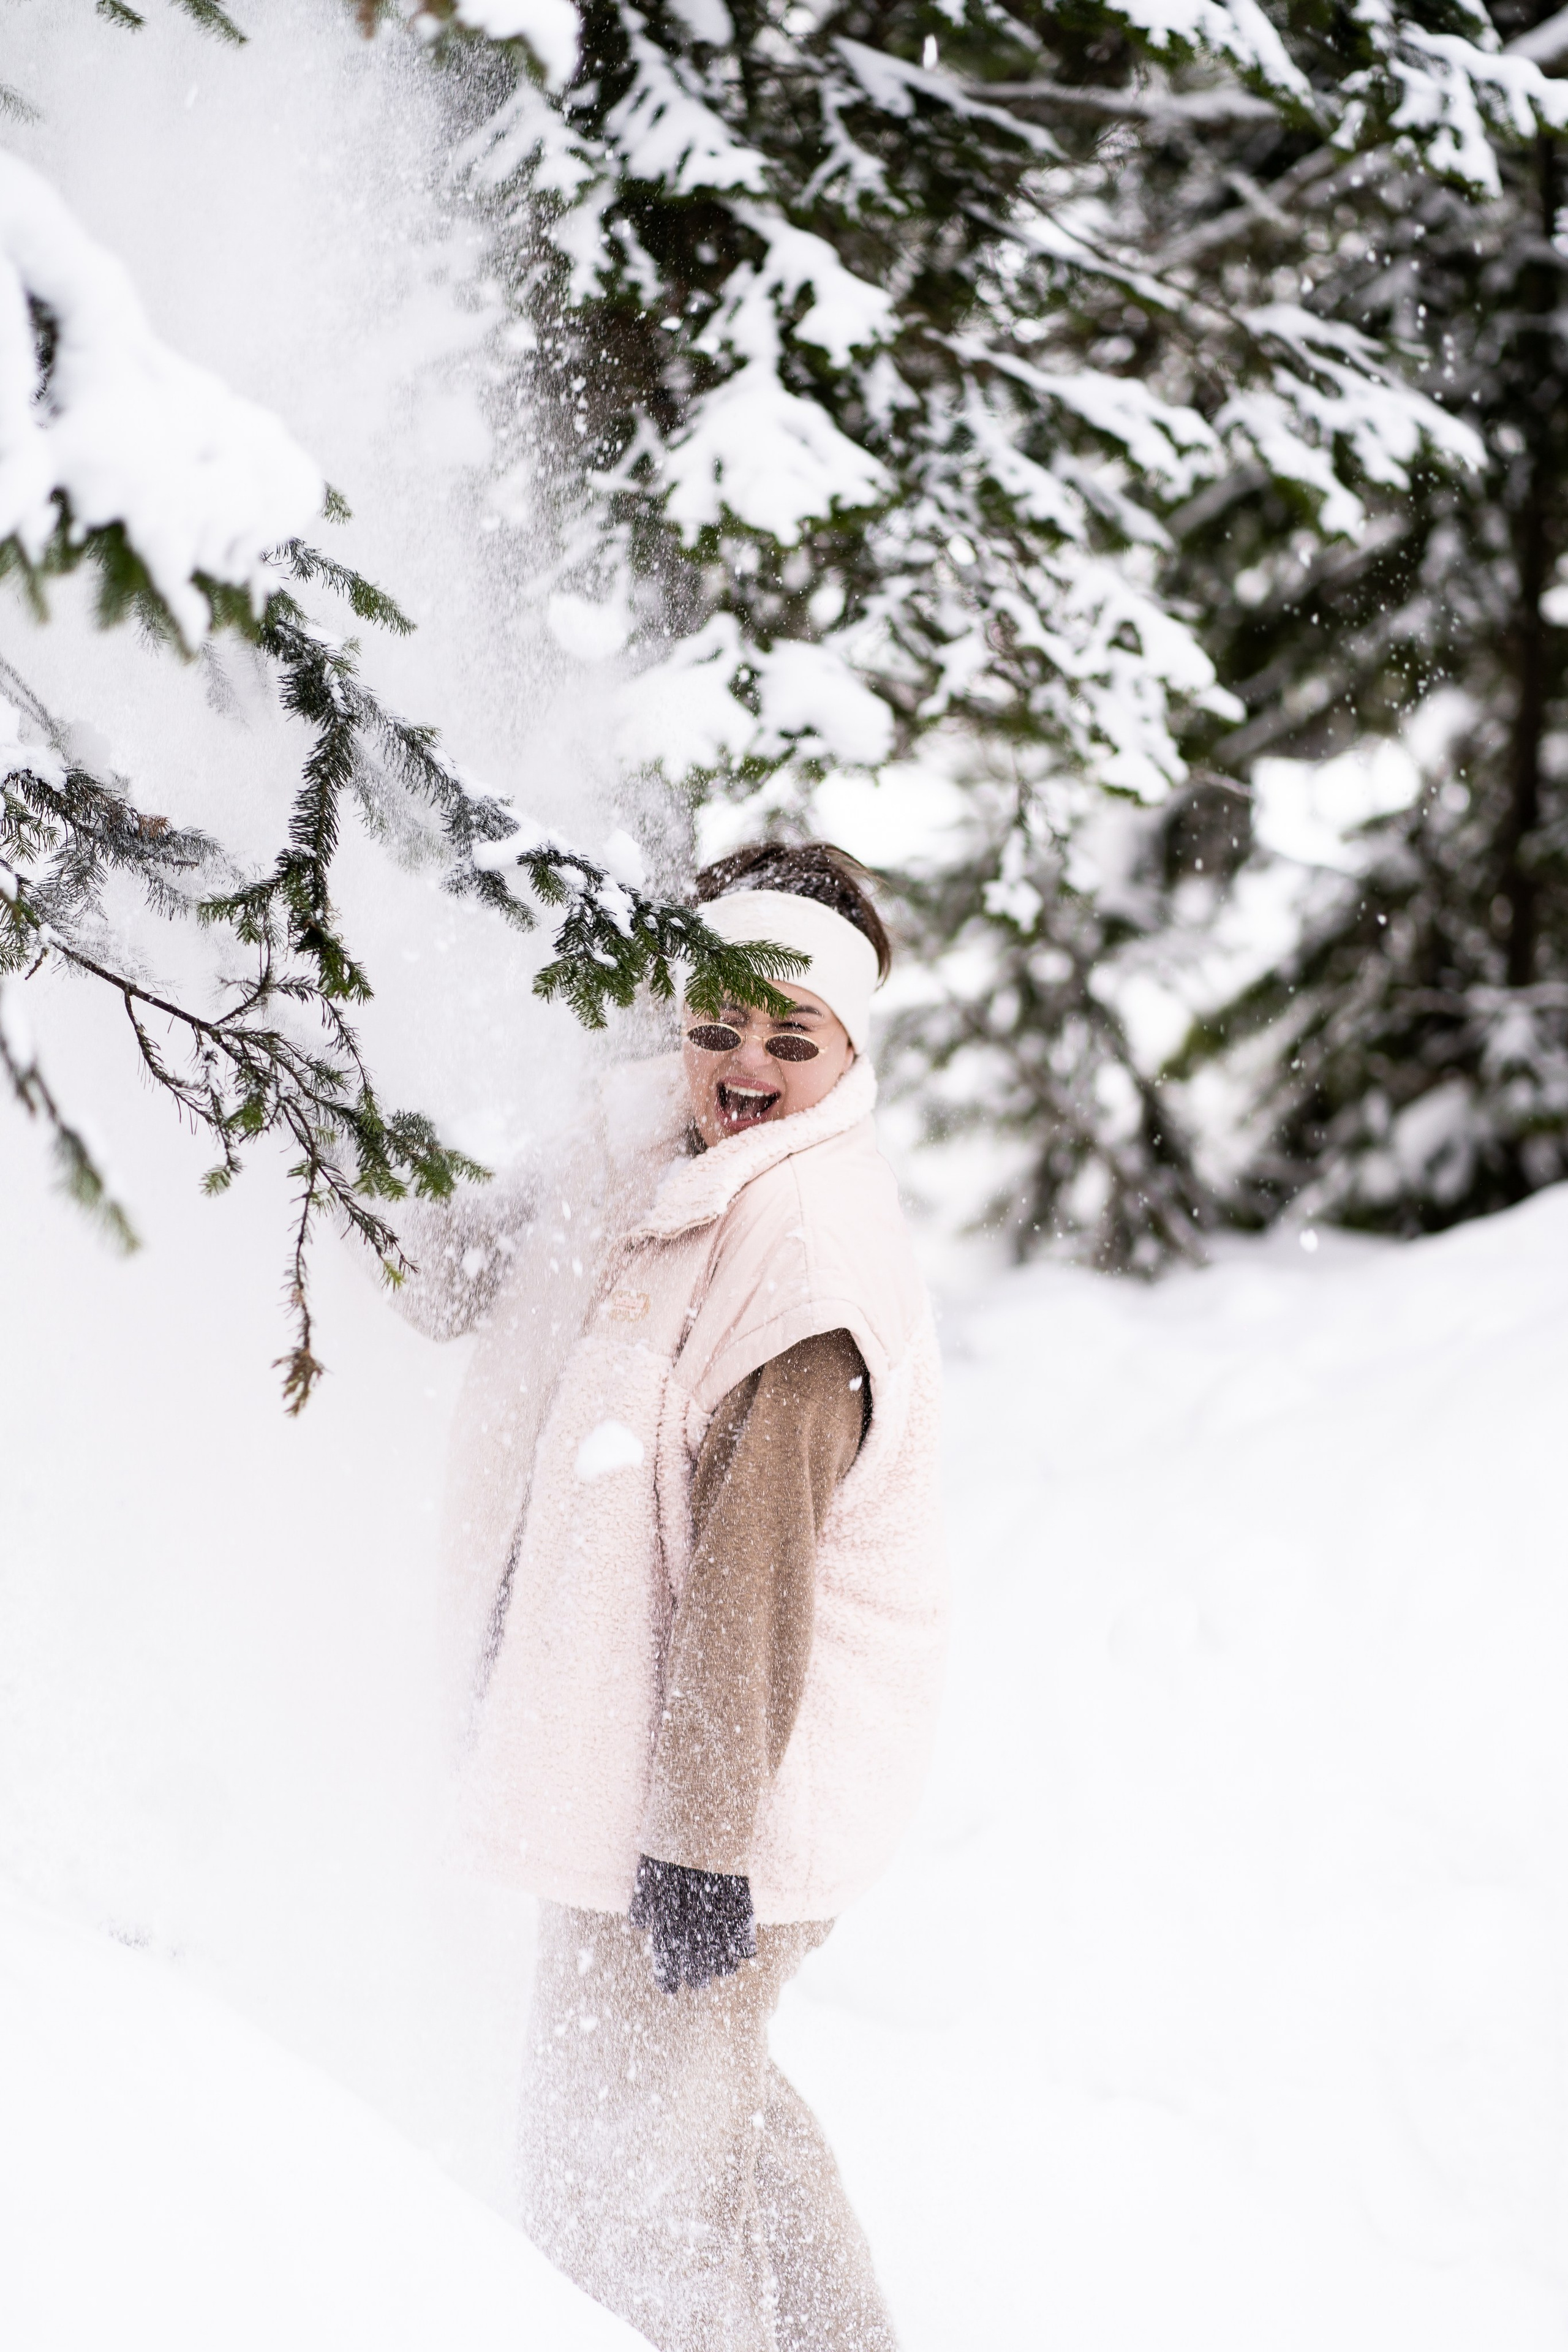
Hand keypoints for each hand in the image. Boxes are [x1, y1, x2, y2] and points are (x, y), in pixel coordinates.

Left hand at [629, 1855, 756, 1993]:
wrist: (703, 1829)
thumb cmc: (670, 1850)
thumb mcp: (647, 1875)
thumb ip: (641, 1905)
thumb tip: (638, 1925)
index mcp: (666, 1930)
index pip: (666, 1975)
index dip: (669, 1981)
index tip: (671, 1983)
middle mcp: (693, 1937)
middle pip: (699, 1979)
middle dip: (697, 1976)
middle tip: (698, 1970)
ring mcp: (720, 1929)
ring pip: (725, 1969)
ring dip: (722, 1965)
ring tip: (721, 1956)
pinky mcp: (743, 1918)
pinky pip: (747, 1949)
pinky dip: (743, 1949)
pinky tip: (738, 1941)